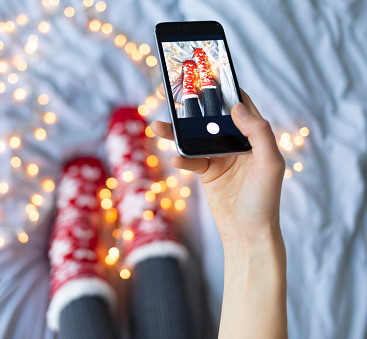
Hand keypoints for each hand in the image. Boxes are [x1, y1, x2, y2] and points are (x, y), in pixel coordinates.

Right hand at [151, 90, 284, 247]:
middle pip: (211, 118)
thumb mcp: (270, 165)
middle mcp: (237, 143)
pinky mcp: (206, 172)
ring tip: (158, 127)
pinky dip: (181, 159)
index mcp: (256, 137)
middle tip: (175, 92)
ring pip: (195, 137)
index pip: (240, 105)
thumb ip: (259, 133)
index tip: (207, 73)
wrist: (247, 234)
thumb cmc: (265, 201)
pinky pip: (190, 159)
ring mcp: (220, 157)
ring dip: (177, 132)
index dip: (225, 89)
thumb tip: (237, 107)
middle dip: (193, 106)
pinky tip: (176, 160)